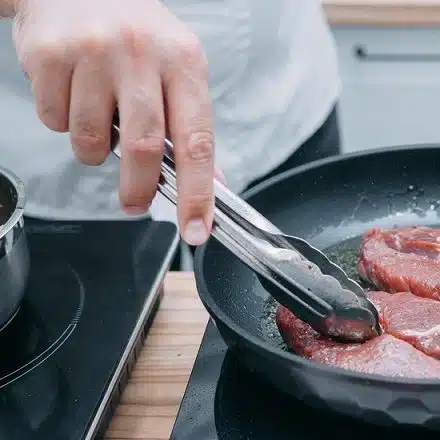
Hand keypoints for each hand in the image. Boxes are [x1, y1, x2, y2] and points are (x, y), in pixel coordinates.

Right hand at [12, 0, 215, 244]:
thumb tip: (212, 182)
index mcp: (184, 60)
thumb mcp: (178, 66)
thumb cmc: (135, 33)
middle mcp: (141, 53)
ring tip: (98, 120)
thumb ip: (191, 124)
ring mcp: (92, 52)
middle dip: (139, 188)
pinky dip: (63, 123)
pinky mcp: (49, 56)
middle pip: (144, 148)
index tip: (196, 229)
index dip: (199, 193)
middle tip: (135, 202)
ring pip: (91, 141)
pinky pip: (55, 121)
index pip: (197, 140)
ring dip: (94, 150)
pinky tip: (73, 93)